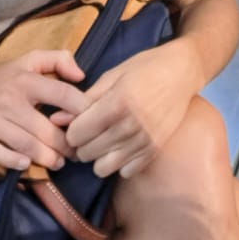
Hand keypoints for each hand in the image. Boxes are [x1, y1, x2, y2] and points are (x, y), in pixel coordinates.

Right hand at [0, 50, 86, 172]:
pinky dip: (13, 161)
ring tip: (59, 162)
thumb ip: (59, 60)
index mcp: (27, 81)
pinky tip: (26, 164)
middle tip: (77, 153)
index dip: (81, 109)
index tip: (92, 122)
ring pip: (25, 144)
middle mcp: (10, 101)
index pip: (61, 94)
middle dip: (65, 144)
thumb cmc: (0, 77)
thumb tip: (81, 75)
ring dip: (46, 157)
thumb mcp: (29, 60)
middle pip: (44, 128)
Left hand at [60, 44, 194, 179]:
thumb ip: (84, 99)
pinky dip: (119, 162)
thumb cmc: (145, 67)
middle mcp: (130, 126)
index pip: (76, 134)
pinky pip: (124, 172)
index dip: (72, 128)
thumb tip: (56, 119)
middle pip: (86, 153)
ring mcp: (144, 141)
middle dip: (83, 143)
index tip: (79, 121)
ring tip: (106, 139)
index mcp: (117, 103)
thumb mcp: (113, 75)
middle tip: (91, 130)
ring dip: (99, 156)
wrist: (183, 71)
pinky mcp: (154, 151)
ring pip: (102, 168)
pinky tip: (123, 145)